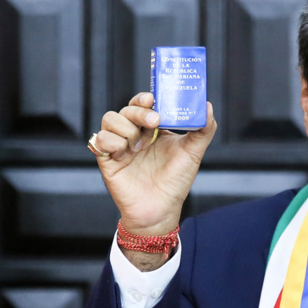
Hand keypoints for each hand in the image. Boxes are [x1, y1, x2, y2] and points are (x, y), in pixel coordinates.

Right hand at [91, 93, 216, 265]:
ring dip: (126, 128)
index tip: (153, 99)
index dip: (144, 98)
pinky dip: (111, 142)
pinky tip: (124, 153)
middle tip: (155, 121)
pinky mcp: (107, 160)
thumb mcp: (193, 153)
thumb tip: (207, 106)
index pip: (142, 104)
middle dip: (139, 111)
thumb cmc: (175, 182)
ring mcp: (119, 146)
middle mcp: (134, 134)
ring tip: (139, 146)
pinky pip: (99, 139)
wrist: (161, 210)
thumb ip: (203, 129)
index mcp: (152, 129)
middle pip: (126, 109)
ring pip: (110, 119)